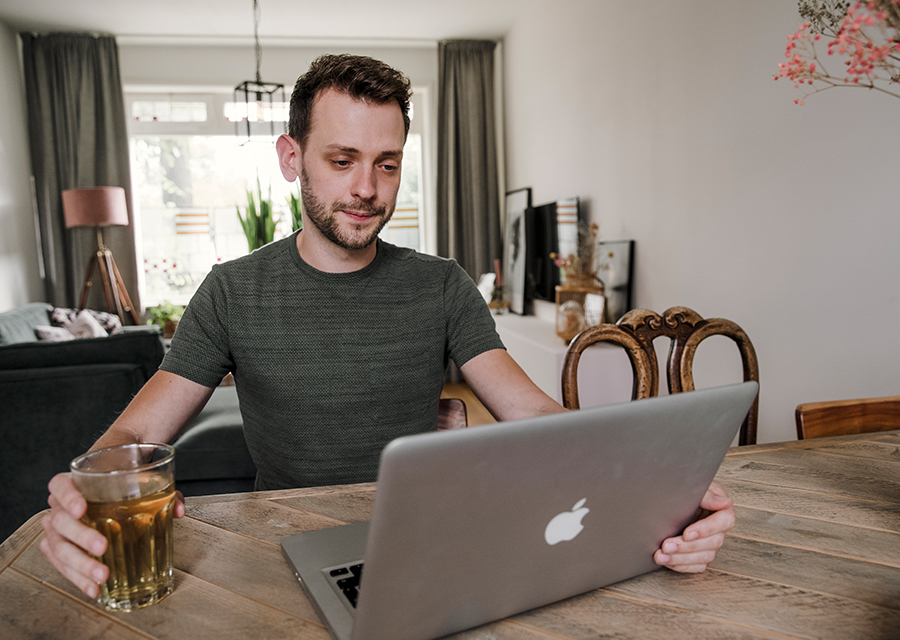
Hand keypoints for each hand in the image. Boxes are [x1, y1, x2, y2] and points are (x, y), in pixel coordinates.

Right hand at [40, 472, 185, 597]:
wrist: (108, 492)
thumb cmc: (122, 487)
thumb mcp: (142, 482)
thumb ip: (164, 492)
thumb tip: (179, 510)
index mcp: (74, 484)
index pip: (60, 485)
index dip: (67, 496)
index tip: (81, 508)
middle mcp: (59, 507)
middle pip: (60, 521)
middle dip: (81, 536)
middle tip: (102, 546)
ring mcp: (57, 531)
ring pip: (59, 548)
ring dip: (80, 564)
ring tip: (102, 575)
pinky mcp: (59, 551)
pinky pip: (62, 567)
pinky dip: (78, 579)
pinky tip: (94, 588)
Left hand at [654, 482, 734, 572]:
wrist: (674, 495)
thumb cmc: (686, 490)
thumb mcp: (696, 488)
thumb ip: (708, 495)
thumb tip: (726, 502)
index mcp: (723, 509)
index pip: (724, 522)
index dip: (706, 529)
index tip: (687, 534)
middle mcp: (720, 529)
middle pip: (712, 543)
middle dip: (687, 547)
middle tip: (666, 546)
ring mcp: (711, 543)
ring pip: (704, 557)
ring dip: (681, 558)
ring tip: (660, 556)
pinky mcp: (702, 553)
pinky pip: (697, 565)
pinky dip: (682, 565)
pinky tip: (667, 562)